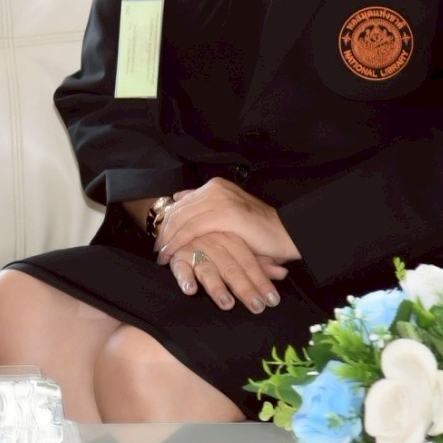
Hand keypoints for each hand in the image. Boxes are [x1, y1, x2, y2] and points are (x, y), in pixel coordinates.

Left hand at [159, 177, 299, 264]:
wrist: (286, 233)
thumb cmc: (258, 230)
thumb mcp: (228, 212)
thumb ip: (204, 204)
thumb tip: (178, 196)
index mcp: (215, 186)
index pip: (181, 202)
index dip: (167, 221)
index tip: (159, 239)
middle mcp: (215, 188)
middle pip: (178, 210)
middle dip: (164, 231)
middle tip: (156, 250)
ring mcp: (220, 199)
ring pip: (182, 219)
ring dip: (168, 239)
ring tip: (161, 255)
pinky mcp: (225, 214)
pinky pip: (192, 229)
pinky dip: (178, 242)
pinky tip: (171, 254)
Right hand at [165, 230, 286, 311]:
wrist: (188, 217)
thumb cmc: (219, 238)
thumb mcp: (243, 246)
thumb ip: (261, 262)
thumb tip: (283, 273)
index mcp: (232, 239)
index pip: (250, 263)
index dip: (261, 282)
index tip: (272, 300)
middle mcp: (215, 243)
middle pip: (232, 269)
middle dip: (245, 289)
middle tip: (257, 307)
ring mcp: (195, 249)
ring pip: (208, 270)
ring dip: (217, 288)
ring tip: (227, 304)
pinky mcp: (178, 256)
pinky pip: (180, 267)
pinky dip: (184, 278)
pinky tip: (191, 290)